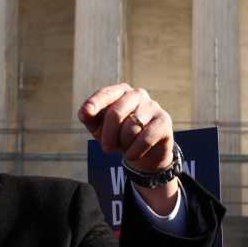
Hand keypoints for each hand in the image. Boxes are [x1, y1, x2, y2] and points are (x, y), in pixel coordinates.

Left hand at [78, 83, 178, 214]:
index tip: (85, 113)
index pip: (106, 94)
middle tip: (107, 149)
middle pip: (116, 113)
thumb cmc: (118, 136)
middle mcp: (137, 94)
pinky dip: (135, 151)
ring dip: (124, 144)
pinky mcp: (164, 120)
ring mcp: (152, 106)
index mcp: (120, 91)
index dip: (95, 104)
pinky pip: (145, 138)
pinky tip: (133, 155)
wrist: (145, 153)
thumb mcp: (100, 128)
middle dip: (108, 135)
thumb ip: (90, 118)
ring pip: (131, 127)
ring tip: (126, 147)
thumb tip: (84, 113)